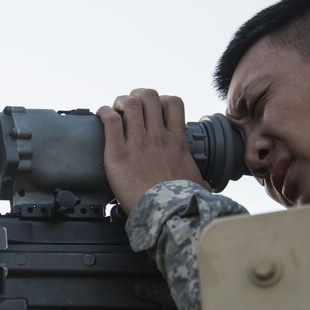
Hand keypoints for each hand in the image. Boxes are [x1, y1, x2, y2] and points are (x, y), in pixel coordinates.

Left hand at [97, 89, 208, 211]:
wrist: (165, 214)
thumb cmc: (181, 202)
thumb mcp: (198, 184)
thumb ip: (200, 180)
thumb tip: (207, 187)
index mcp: (177, 141)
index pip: (173, 103)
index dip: (162, 99)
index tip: (154, 108)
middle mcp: (158, 137)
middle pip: (149, 97)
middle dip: (138, 95)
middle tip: (131, 105)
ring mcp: (138, 143)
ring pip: (130, 104)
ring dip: (121, 102)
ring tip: (116, 109)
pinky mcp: (118, 153)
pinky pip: (110, 121)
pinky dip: (104, 113)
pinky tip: (102, 116)